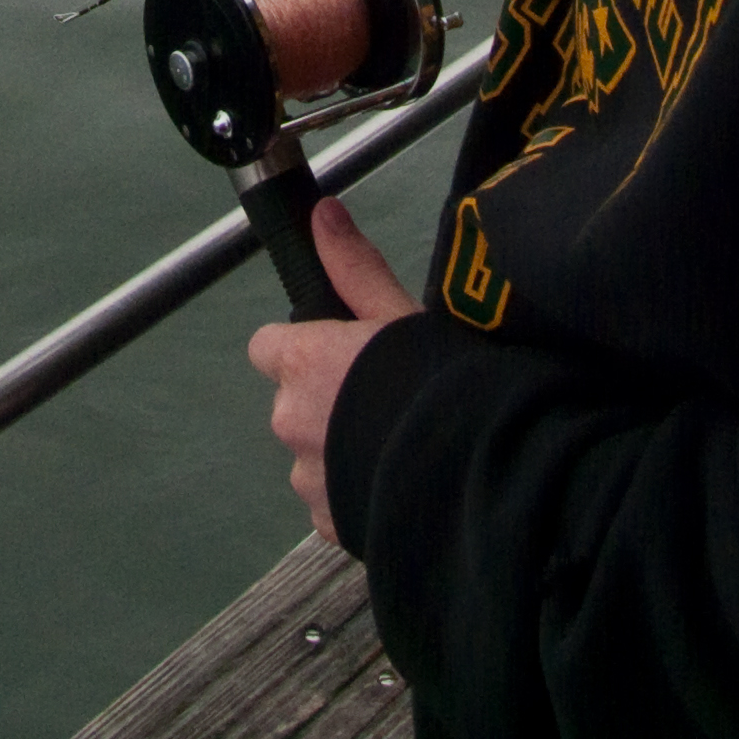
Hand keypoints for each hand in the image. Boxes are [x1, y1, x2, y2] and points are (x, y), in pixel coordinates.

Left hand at [246, 199, 419, 542]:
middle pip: (293, 402)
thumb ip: (355, 266)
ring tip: (399, 446)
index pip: (268, 347)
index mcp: (301, 362)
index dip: (303, 348)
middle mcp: (290, 420)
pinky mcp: (327, 525)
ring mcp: (306, 479)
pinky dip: (355, 493)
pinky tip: (400, 483)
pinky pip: (331, 500)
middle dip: (326, 402)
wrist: (470, 474)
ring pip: (312, 455)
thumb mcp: (402, 314)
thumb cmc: (436, 383)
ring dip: (340, 451)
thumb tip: (323, 213)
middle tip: (385, 399)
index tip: (343, 354)